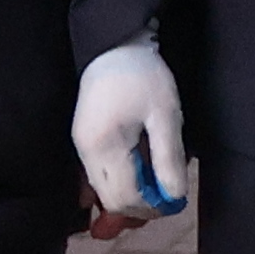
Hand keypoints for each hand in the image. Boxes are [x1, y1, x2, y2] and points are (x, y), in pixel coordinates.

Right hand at [74, 39, 192, 233]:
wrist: (113, 46)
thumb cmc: (143, 75)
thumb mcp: (165, 114)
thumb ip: (168, 158)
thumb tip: (174, 198)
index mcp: (105, 146)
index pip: (124, 198)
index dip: (150, 207)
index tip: (174, 200)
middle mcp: (85, 153)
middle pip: (109, 200)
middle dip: (139, 208)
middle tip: (166, 199)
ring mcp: (80, 148)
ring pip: (101, 191)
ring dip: (129, 197)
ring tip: (154, 189)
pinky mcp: (82, 142)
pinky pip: (96, 176)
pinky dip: (117, 184)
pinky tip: (136, 179)